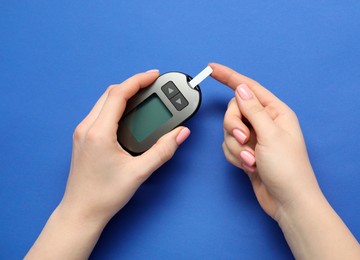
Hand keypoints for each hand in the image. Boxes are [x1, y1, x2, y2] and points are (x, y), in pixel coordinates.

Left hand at [26, 70, 190, 258]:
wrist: (81, 211)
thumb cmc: (105, 195)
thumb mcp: (139, 172)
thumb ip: (163, 150)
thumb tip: (181, 133)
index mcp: (99, 132)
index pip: (118, 94)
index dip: (138, 80)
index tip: (154, 75)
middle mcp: (87, 128)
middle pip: (109, 93)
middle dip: (132, 84)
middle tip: (151, 83)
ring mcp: (82, 132)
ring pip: (102, 101)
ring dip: (122, 93)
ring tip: (142, 94)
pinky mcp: (82, 138)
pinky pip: (98, 112)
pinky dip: (114, 105)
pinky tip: (126, 111)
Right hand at [210, 63, 359, 258]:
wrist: (287, 202)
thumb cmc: (289, 169)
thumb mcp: (271, 135)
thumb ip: (253, 109)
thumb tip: (241, 87)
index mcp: (276, 112)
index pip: (249, 87)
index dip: (229, 77)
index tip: (211, 68)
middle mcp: (264, 122)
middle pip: (234, 110)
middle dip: (234, 126)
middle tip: (245, 139)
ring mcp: (255, 138)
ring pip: (229, 130)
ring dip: (237, 147)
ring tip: (252, 160)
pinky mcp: (247, 152)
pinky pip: (229, 146)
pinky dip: (235, 157)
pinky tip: (249, 167)